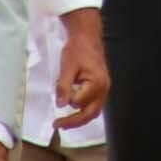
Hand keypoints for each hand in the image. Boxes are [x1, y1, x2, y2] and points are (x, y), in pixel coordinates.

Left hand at [54, 12, 108, 129]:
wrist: (87, 35)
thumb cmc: (77, 48)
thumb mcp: (68, 66)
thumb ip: (64, 87)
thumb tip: (60, 106)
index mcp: (97, 83)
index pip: (79, 102)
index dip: (67, 100)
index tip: (56, 97)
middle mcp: (104, 88)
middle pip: (90, 113)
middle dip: (73, 122)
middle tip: (57, 125)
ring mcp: (104, 88)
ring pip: (93, 111)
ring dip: (78, 118)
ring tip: (63, 122)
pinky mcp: (100, 86)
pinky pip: (93, 104)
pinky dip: (83, 109)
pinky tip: (72, 109)